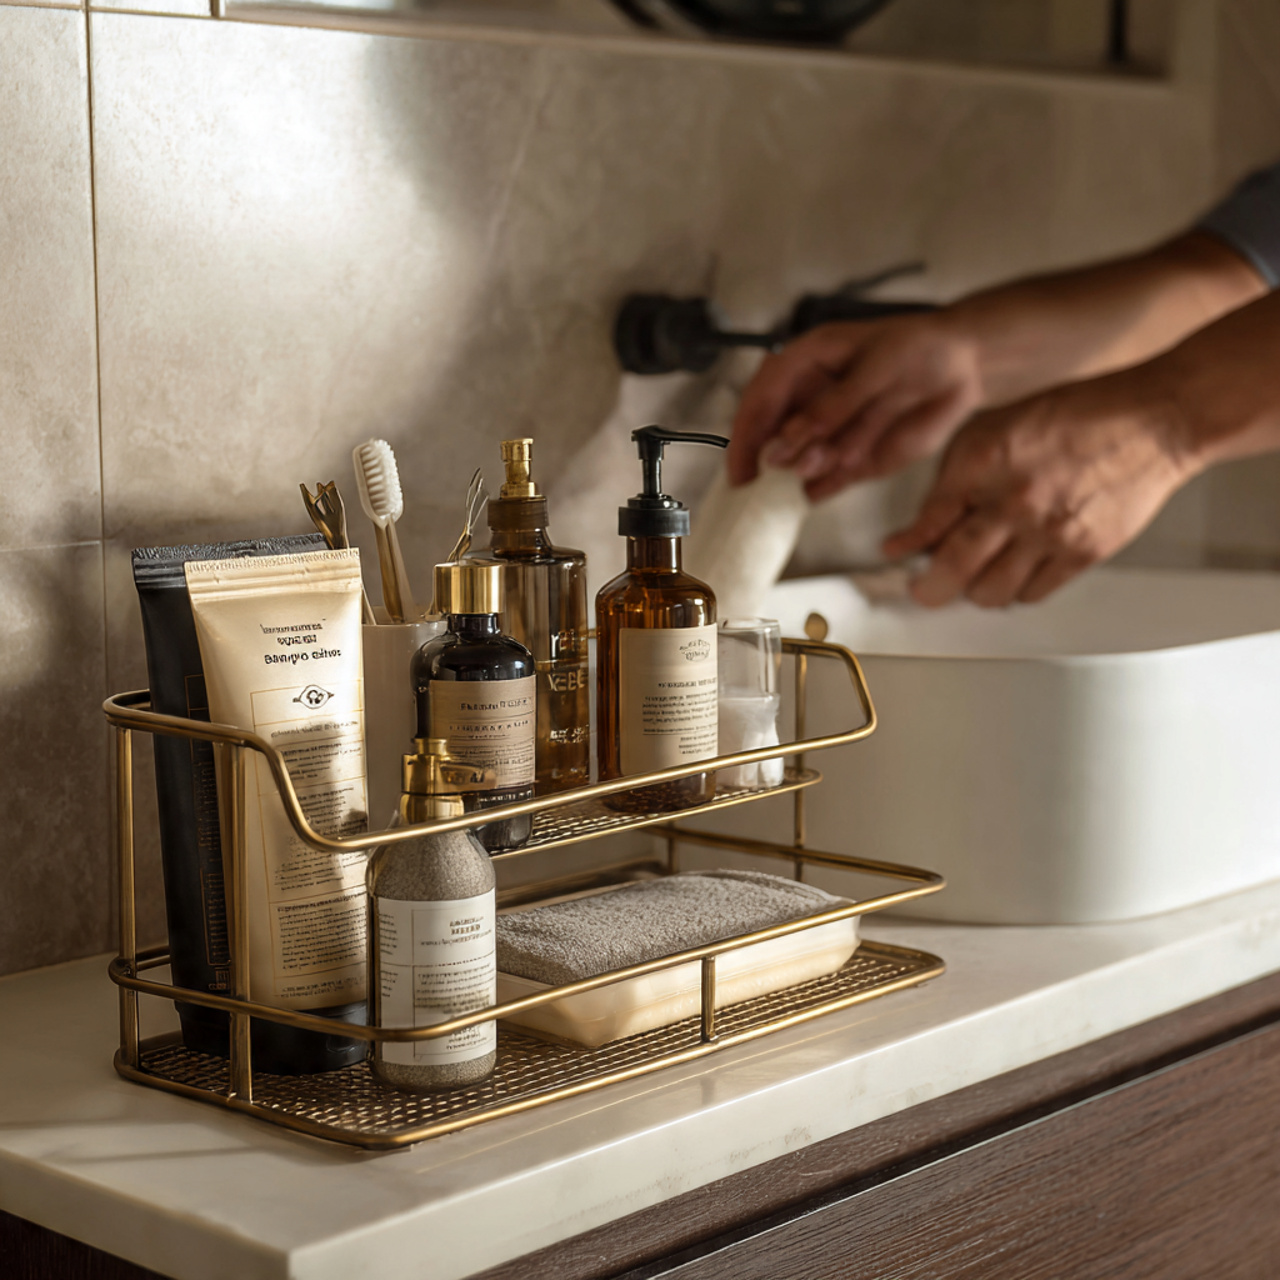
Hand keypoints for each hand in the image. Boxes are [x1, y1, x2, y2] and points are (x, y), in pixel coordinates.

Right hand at [727, 313, 983, 499]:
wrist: (964, 370)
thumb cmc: (920, 351)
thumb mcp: (878, 368)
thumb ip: (834, 405)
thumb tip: (791, 440)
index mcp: (804, 364)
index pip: (759, 400)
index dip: (745, 434)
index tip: (742, 467)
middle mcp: (808, 401)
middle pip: (770, 437)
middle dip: (776, 458)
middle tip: (788, 469)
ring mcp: (826, 432)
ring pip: (798, 462)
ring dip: (810, 467)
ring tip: (842, 456)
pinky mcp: (848, 460)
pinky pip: (824, 483)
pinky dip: (821, 490)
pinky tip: (821, 489)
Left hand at [883, 371, 1193, 607]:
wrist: (1155, 419)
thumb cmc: (1081, 415)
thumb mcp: (1001, 425)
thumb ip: (960, 472)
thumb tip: (930, 519)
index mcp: (986, 459)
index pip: (928, 519)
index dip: (906, 543)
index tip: (896, 551)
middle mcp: (1014, 499)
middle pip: (951, 569)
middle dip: (928, 588)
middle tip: (923, 588)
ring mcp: (1049, 530)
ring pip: (989, 592)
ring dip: (975, 590)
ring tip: (976, 576)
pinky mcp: (1082, 552)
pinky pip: (1032, 594)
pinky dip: (1017, 589)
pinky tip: (1016, 570)